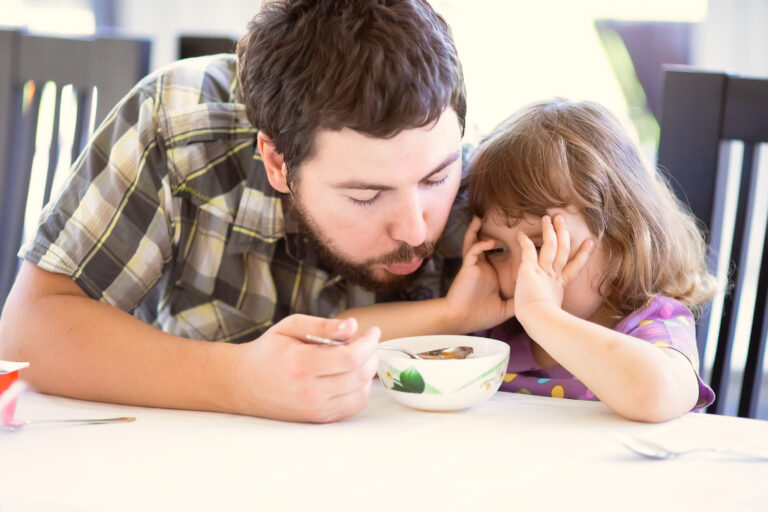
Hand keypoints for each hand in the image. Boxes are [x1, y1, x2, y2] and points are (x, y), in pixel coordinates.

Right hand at [235, 315, 379, 422]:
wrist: (243, 383)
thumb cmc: (269, 351)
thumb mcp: (290, 327)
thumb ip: (323, 326)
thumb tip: (353, 327)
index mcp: (302, 364)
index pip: (350, 358)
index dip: (369, 343)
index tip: (373, 331)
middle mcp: (309, 391)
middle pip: (359, 376)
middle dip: (371, 355)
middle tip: (367, 343)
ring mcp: (314, 409)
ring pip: (360, 394)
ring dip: (368, 374)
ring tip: (358, 359)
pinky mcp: (317, 419)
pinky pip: (352, 408)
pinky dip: (360, 391)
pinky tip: (351, 377)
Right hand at [445, 216, 514, 332]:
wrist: (463, 321)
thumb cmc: (481, 315)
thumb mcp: (505, 307)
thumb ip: (517, 299)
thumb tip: (535, 298)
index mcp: (492, 273)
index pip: (501, 253)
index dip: (506, 243)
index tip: (522, 234)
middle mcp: (484, 266)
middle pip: (486, 243)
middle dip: (489, 230)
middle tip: (503, 218)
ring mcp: (475, 266)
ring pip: (475, 243)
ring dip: (477, 231)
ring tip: (479, 218)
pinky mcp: (467, 269)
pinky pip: (473, 252)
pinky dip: (480, 245)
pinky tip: (489, 242)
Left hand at [514, 215, 593, 326]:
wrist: (539, 320)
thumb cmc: (544, 322)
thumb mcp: (553, 313)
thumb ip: (554, 309)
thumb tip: (557, 321)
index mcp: (560, 286)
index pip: (574, 267)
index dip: (582, 254)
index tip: (589, 243)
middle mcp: (554, 275)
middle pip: (562, 250)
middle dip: (562, 233)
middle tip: (562, 219)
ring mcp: (543, 271)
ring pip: (549, 245)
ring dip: (548, 230)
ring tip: (547, 217)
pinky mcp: (530, 270)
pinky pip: (528, 251)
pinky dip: (525, 241)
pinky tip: (520, 234)